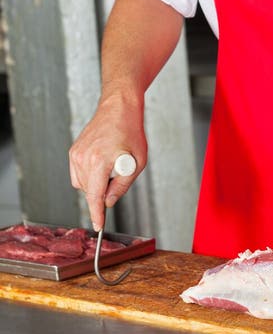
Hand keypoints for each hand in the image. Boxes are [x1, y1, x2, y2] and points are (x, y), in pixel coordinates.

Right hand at [69, 91, 146, 230]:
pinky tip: (102, 163)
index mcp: (99, 161)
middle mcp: (83, 158)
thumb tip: (109, 201)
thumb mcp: (137, 161)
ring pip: (83, 185)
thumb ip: (122, 185)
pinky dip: (90, 176)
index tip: (98, 226)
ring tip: (112, 164)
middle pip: (90, 192)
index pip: (95, 196)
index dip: (97, 214)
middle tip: (120, 173)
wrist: (118, 107)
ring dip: (96, 183)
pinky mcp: (73, 151)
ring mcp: (76, 154)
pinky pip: (78, 175)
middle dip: (104, 192)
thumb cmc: (130, 130)